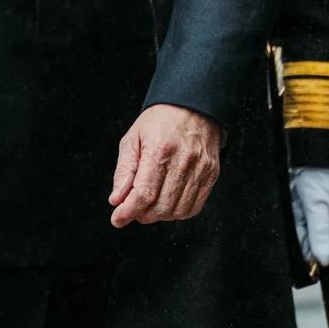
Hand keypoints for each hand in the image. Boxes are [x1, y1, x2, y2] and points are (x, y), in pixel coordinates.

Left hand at [110, 103, 222, 225]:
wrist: (192, 108)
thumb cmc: (158, 123)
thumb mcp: (133, 139)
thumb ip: (124, 171)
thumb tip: (117, 200)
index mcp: (159, 151)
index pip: (144, 193)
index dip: (129, 211)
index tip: (117, 219)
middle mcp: (183, 162)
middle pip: (162, 205)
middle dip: (143, 215)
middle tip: (132, 211)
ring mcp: (201, 170)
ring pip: (179, 210)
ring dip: (160, 216)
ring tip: (148, 208)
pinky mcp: (211, 175)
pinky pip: (195, 206)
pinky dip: (179, 212)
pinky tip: (167, 205)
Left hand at [293, 167, 328, 267]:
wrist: (321, 151)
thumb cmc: (323, 175)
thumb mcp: (317, 205)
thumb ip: (319, 233)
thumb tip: (322, 260)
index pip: (325, 252)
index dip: (308, 248)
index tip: (298, 233)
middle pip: (314, 238)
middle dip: (300, 225)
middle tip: (300, 207)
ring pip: (307, 225)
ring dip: (298, 214)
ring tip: (299, 197)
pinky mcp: (322, 204)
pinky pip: (305, 213)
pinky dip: (298, 206)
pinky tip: (298, 195)